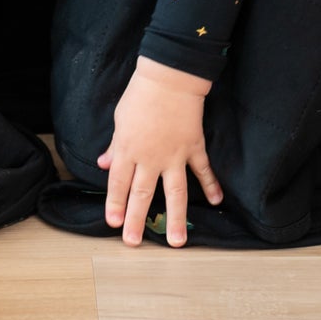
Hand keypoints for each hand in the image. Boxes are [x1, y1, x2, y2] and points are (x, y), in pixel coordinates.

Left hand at [95, 55, 222, 246]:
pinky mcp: (193, 146)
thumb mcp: (120, 119)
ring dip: (176, 217)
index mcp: (128, 149)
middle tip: (133, 243)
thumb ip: (114, 145)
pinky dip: (211, 184)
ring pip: (174, 192)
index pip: (118, 183)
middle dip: (136, 220)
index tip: (113, 223)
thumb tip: (104, 164)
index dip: (115, 204)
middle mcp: (150, 157)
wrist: (170, 76)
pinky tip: (216, 201)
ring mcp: (174, 154)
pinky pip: (202, 170)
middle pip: (142, 194)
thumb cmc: (140, 94)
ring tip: (176, 241)